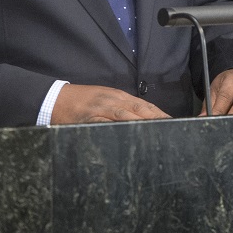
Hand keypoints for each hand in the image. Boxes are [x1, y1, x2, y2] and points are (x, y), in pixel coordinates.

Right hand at [51, 84, 170, 123]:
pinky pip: (105, 124)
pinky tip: (126, 135)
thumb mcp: (106, 99)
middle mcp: (113, 101)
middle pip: (140, 110)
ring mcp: (101, 109)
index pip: (146, 106)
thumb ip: (123, 108)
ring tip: (156, 133)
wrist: (57, 98)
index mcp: (119, 96)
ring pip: (126, 116)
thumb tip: (144, 119)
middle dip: (157, 120)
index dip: (161, 115)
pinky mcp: (89, 119)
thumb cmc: (83, 100)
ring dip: (142, 123)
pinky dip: (116, 129)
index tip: (175, 123)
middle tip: (172, 130)